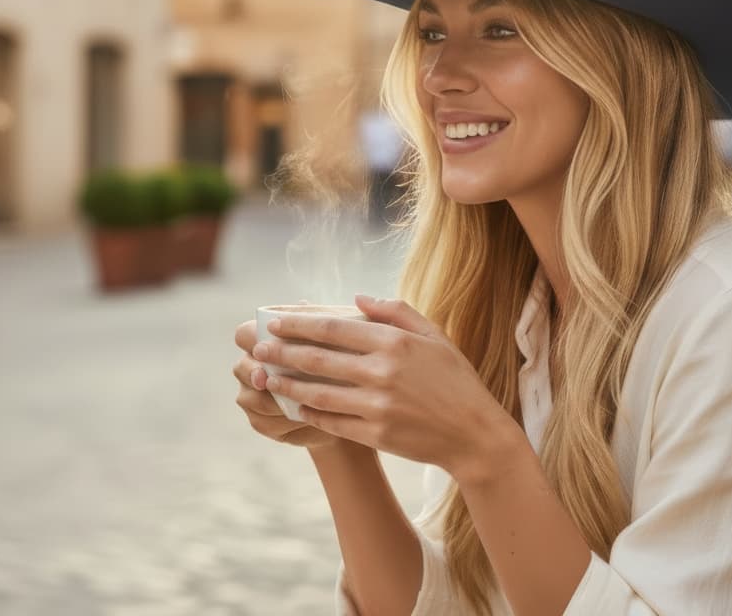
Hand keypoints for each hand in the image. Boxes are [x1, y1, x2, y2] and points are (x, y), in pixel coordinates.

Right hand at [232, 320, 343, 450]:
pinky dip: (284, 422)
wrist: (348, 400)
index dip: (251, 339)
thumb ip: (318, 322)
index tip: (265, 346)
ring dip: (272, 401)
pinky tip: (305, 420)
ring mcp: (254, 394)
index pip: (244, 334)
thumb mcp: (337, 338)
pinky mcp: (263, 420)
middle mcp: (253, 365)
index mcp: (265, 339)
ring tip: (298, 402)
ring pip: (250, 399)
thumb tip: (304, 303)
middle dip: (255, 374)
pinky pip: (264, 423)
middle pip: (241, 367)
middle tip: (267, 379)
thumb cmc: (341, 359)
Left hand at [251, 295, 514, 479]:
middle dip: (282, 351)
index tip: (276, 320)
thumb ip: (396, 312)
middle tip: (258, 346)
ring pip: (318, 392)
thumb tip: (356, 298)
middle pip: (318, 358)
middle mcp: (382, 372)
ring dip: (287, 384)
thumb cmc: (455, 379)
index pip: (334, 328)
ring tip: (266, 376)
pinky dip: (309, 412)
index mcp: (394, 342)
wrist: (473, 433)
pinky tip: (295, 405)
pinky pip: (331, 421)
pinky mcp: (375, 434)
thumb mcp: (433, 335)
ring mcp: (377, 405)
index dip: (300, 324)